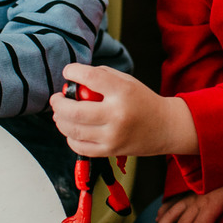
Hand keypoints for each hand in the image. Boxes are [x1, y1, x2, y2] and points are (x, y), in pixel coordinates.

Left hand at [50, 63, 198, 157]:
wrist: (166, 127)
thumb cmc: (143, 101)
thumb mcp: (127, 81)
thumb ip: (101, 76)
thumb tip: (74, 79)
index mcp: (123, 92)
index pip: (90, 77)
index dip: (73, 71)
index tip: (68, 72)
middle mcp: (117, 115)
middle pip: (74, 111)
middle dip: (58, 103)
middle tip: (56, 99)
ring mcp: (113, 136)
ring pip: (73, 130)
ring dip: (60, 120)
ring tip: (60, 114)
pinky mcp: (110, 151)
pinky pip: (79, 147)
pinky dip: (70, 137)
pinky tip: (72, 130)